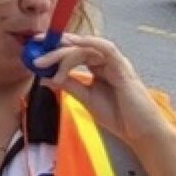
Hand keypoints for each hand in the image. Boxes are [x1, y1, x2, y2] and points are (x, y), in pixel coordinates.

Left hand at [35, 33, 172, 148]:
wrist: (141, 133)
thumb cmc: (118, 116)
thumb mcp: (85, 98)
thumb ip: (68, 85)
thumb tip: (43, 78)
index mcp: (98, 67)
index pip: (74, 52)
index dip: (54, 49)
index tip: (34, 50)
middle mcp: (107, 62)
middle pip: (77, 48)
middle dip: (54, 50)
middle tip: (35, 58)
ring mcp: (115, 63)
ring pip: (86, 48)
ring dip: (64, 53)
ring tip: (46, 61)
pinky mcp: (123, 68)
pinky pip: (106, 49)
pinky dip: (90, 43)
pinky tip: (75, 44)